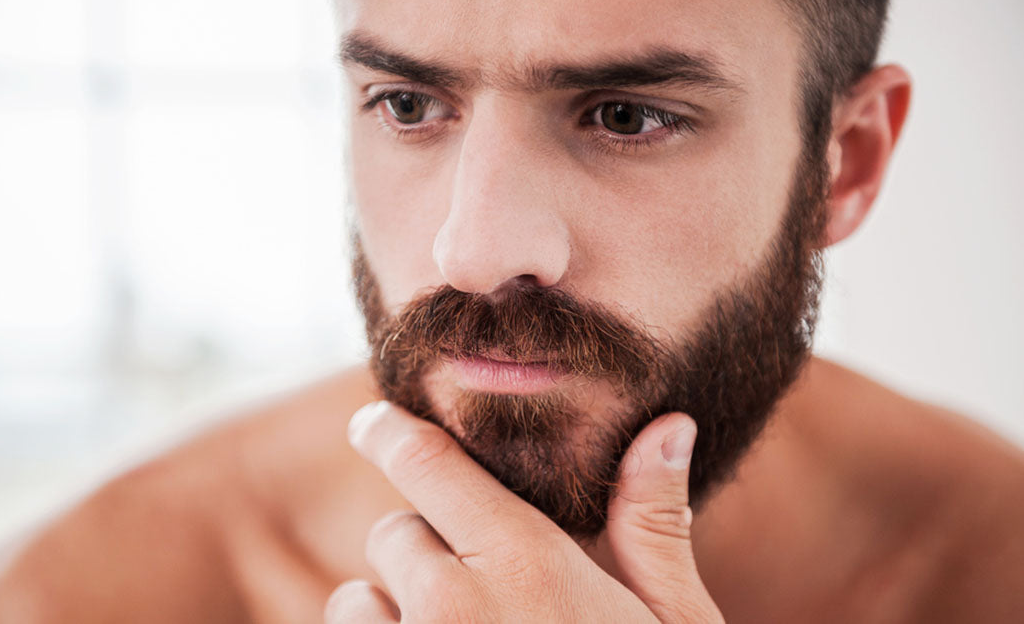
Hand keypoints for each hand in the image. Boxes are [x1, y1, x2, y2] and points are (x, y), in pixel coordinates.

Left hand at [324, 401, 723, 622]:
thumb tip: (668, 424)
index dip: (389, 431)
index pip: (426, 463)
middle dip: (427, 548)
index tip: (372, 420)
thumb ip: (654, 526)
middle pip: (394, 534)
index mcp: (527, 566)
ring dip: (390, 614)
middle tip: (485, 591)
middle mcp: (453, 609)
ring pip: (355, 604)